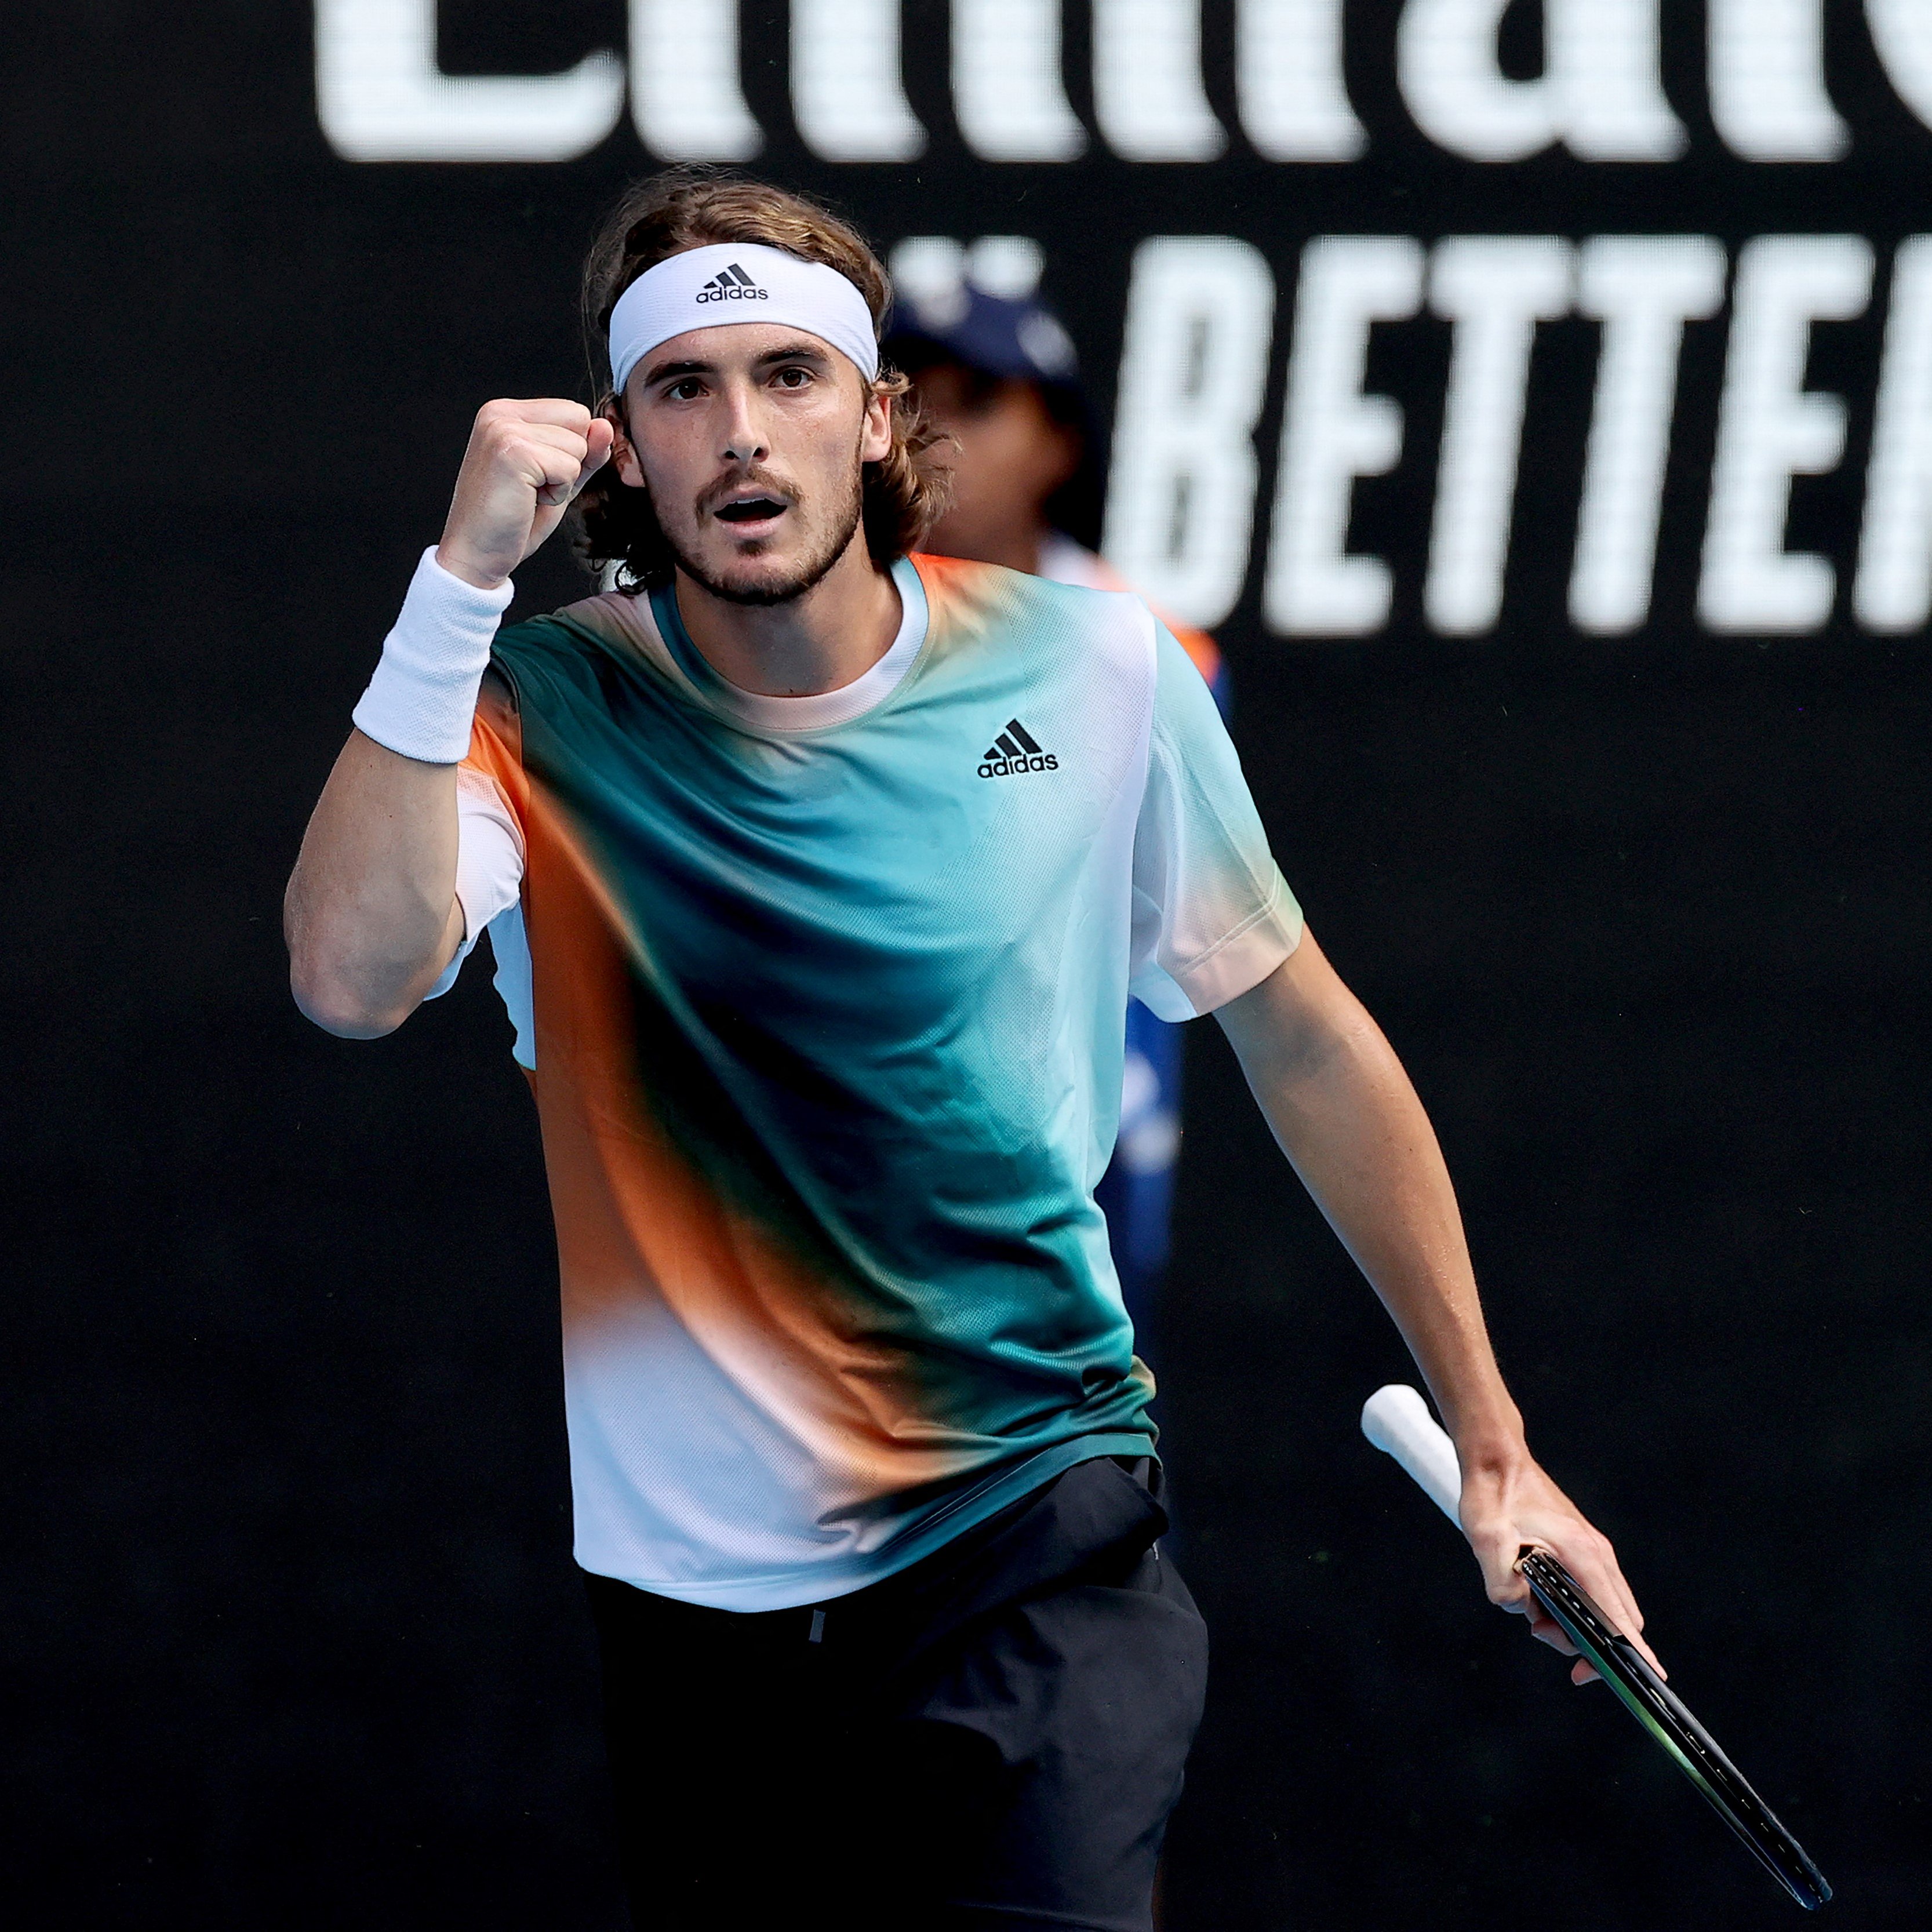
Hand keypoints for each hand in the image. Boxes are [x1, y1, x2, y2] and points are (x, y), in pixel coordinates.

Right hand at [436, 399, 615, 589]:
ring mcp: (504, 429)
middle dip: (570, 462)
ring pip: (578, 447)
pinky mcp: (514, 452)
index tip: (537, 476)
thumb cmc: (511, 520)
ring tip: (527, 495)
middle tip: (532, 487)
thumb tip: (605, 427)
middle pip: (581, 421)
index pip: (575, 412)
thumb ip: (584, 453)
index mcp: (507, 413)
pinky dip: (557, 494)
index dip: (572, 451)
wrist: (476, 554)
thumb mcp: (558, 479)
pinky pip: (570, 468)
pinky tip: (528, 501)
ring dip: (562, 481)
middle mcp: (501, 413)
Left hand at [1457, 1450, 1661, 1685]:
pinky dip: (1570, 1605)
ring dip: (1573, 1622)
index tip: (1635, 1683)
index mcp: (1582, 1553)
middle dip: (1589, 1643)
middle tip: (1542, 1633)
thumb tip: (1527, 1613)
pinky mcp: (1580, 1549)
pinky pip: (1589, 1591)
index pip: (1617, 1617)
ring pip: (1604, 1606)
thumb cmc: (1491, 1495)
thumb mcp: (1485, 1542)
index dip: (1629, 1655)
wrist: (1496, 1459)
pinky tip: (1533, 1595)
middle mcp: (1597, 1553)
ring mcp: (1592, 1550)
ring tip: (1530, 1611)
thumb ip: (1503, 1586)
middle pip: (1618, 1620)